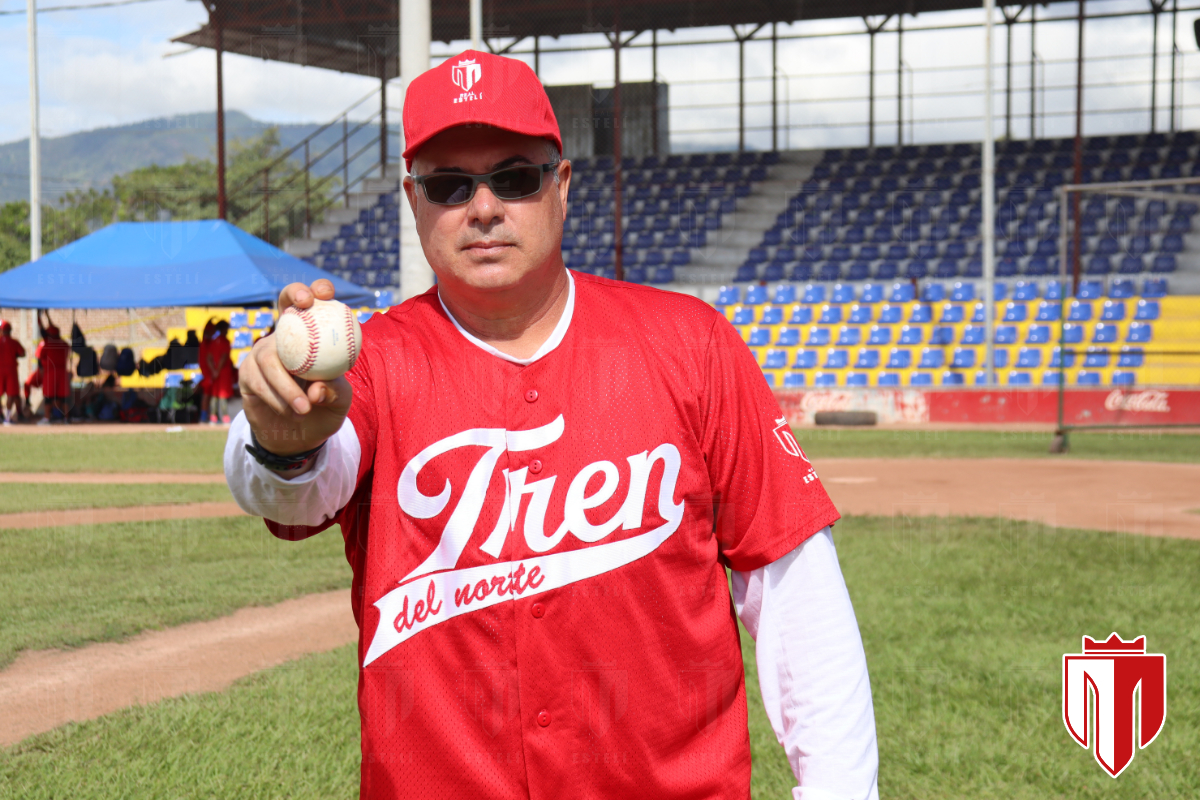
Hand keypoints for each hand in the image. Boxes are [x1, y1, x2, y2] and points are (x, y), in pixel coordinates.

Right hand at [239, 279, 352, 456]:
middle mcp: (286, 338)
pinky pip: (259, 381)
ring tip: (305, 407)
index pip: (311, 304)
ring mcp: (263, 353)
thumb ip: (333, 391)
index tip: (325, 293)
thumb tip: (316, 388)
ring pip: (269, 356)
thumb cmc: (324, 407)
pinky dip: (277, 398)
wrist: (299, 435)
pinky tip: (291, 411)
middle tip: (305, 304)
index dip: (314, 291)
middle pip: (284, 305)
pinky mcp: (247, 374)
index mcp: (311, 337)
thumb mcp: (339, 400)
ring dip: (287, 385)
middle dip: (293, 295)